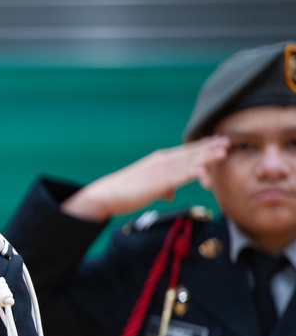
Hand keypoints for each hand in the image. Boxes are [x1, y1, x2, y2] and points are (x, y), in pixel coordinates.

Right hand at [61, 135, 229, 221]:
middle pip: (190, 153)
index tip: (218, 141)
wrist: (106, 194)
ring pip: (187, 163)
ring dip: (206, 157)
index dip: (203, 145)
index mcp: (159, 160)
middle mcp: (161, 162)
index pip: (185, 151)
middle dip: (210, 147)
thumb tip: (171, 193)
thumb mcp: (147, 187)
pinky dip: (190, 174)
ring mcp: (159, 172)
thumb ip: (163, 188)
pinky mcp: (156, 184)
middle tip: (228, 140)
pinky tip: (202, 172)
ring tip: (222, 152)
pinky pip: (177, 178)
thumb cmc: (125, 191)